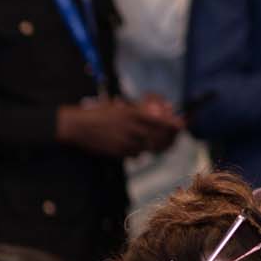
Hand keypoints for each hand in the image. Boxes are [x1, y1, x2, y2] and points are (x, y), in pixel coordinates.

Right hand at [56, 98, 181, 158]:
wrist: (78, 126)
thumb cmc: (100, 114)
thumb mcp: (122, 107)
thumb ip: (143, 109)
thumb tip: (166, 110)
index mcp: (135, 114)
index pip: (163, 122)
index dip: (176, 125)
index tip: (182, 125)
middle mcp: (132, 129)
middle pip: (160, 138)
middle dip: (169, 138)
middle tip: (172, 138)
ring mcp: (126, 142)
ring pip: (150, 148)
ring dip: (154, 146)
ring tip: (154, 142)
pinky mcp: (119, 152)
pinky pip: (136, 154)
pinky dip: (139, 151)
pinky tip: (135, 145)